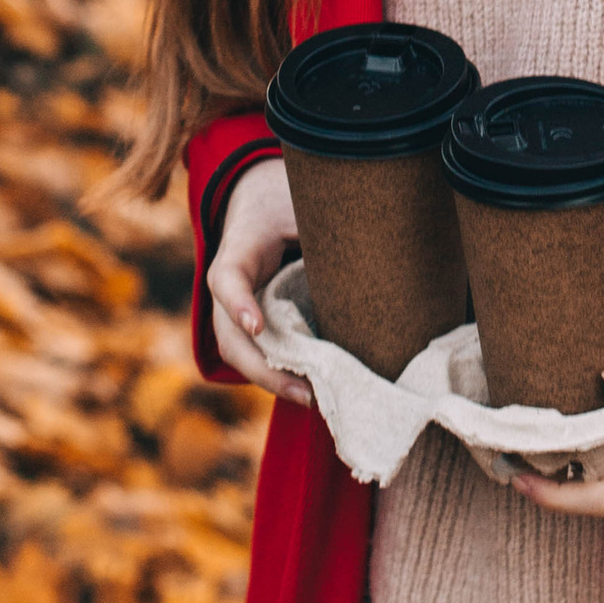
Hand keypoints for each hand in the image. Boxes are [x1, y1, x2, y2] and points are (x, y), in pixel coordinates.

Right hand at [205, 157, 312, 404]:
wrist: (261, 204)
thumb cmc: (287, 202)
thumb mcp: (303, 203)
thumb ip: (327, 225)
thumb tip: (376, 250)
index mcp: (238, 250)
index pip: (228, 278)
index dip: (238, 304)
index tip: (257, 326)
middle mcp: (228, 286)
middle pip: (230, 335)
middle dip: (262, 367)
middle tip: (302, 389)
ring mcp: (232, 310)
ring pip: (239, 353)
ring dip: (271, 380)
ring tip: (311, 399)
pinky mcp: (249, 323)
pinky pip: (256, 354)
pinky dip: (278, 374)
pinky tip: (311, 391)